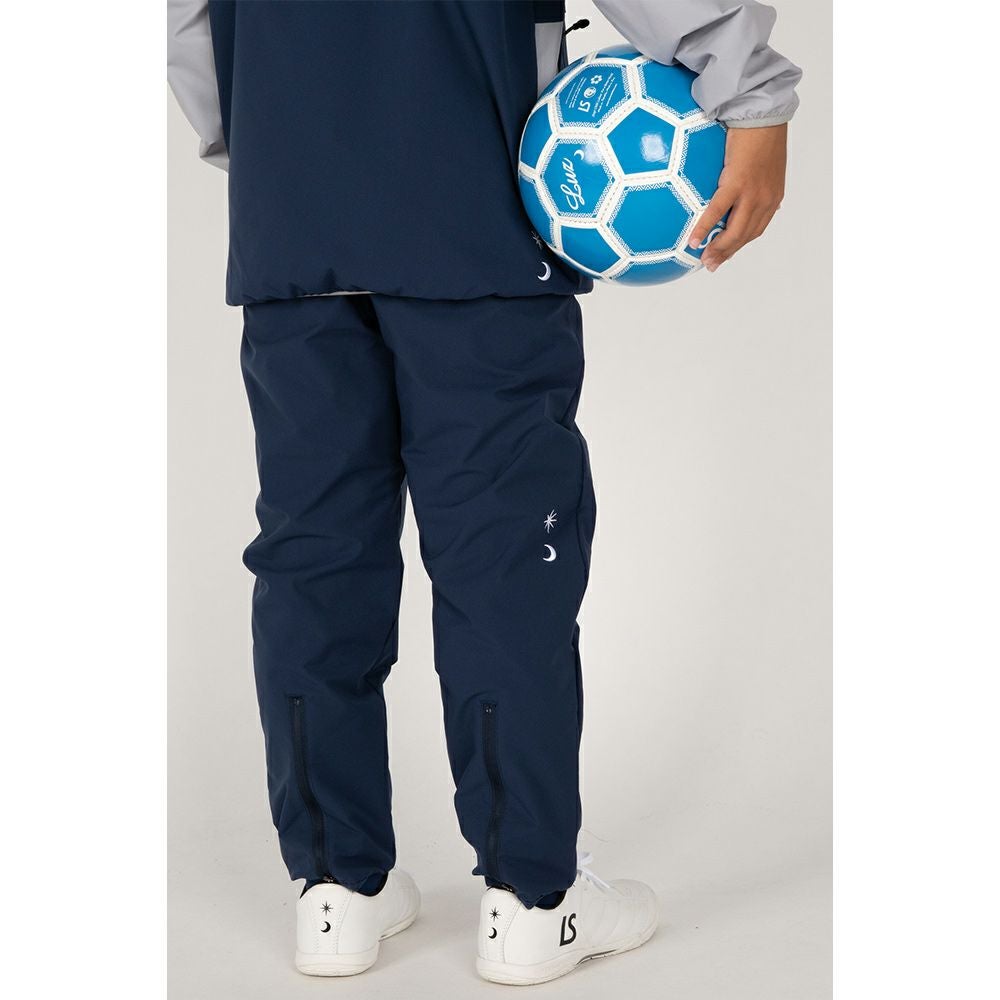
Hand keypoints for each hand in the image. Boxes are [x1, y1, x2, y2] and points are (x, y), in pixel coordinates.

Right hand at [688, 123, 787, 271]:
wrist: (763, 113)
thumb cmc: (759, 133)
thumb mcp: (761, 161)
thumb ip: (752, 179)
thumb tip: (734, 189)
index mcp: (771, 197)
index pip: (755, 229)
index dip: (739, 244)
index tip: (725, 253)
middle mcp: (765, 200)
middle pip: (745, 236)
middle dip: (727, 253)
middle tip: (711, 265)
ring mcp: (753, 194)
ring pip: (735, 232)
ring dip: (718, 249)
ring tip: (703, 259)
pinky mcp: (738, 183)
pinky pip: (718, 212)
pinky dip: (705, 228)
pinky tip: (693, 241)